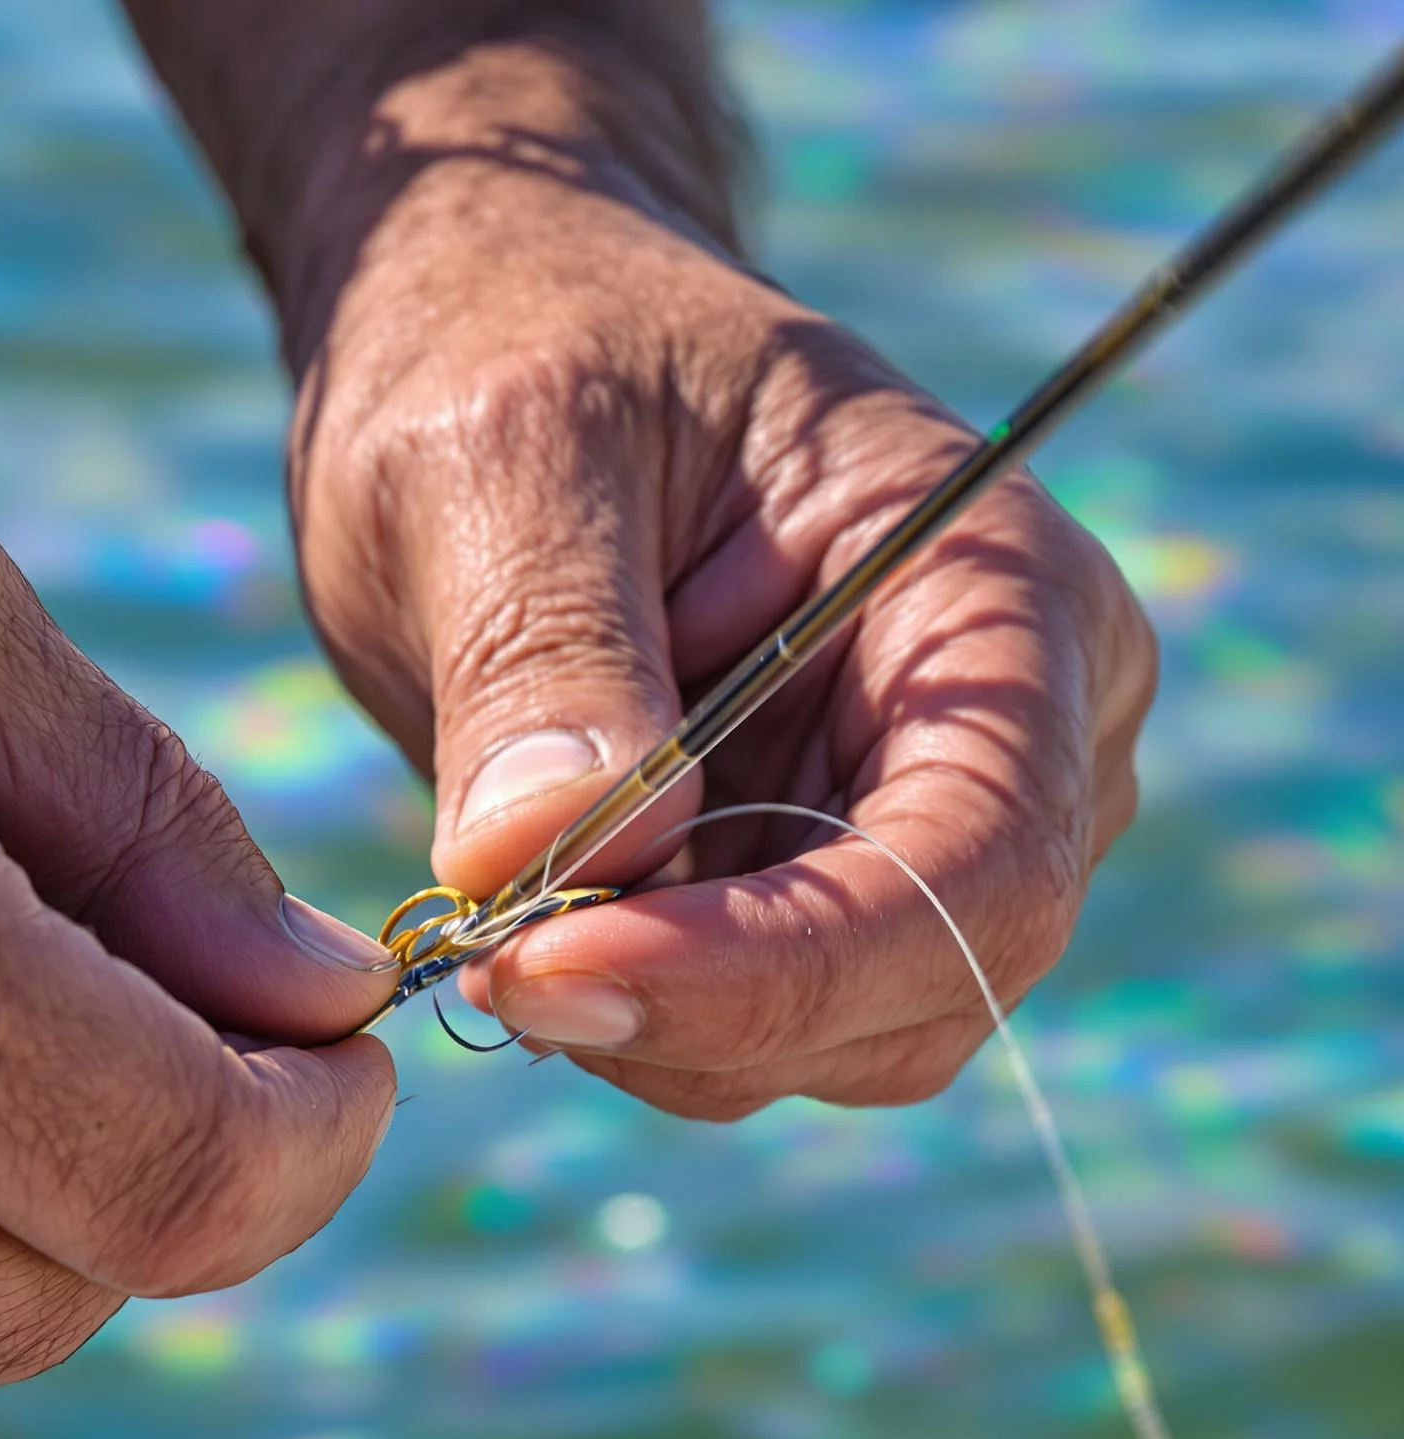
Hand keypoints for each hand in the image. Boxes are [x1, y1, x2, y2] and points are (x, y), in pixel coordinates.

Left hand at [288, 82, 1154, 1119]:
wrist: (498, 351)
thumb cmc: (524, 345)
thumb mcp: (507, 455)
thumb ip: (542, 654)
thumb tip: (547, 859)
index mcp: (995, 592)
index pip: (975, 857)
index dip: (783, 962)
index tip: (554, 975)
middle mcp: (1002, 736)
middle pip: (923, 985)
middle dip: (701, 1014)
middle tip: (489, 964)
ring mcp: (912, 827)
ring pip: (829, 1041)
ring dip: (650, 1028)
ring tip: (497, 916)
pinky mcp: (805, 890)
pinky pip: (741, 1030)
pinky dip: (623, 1015)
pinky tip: (523, 927)